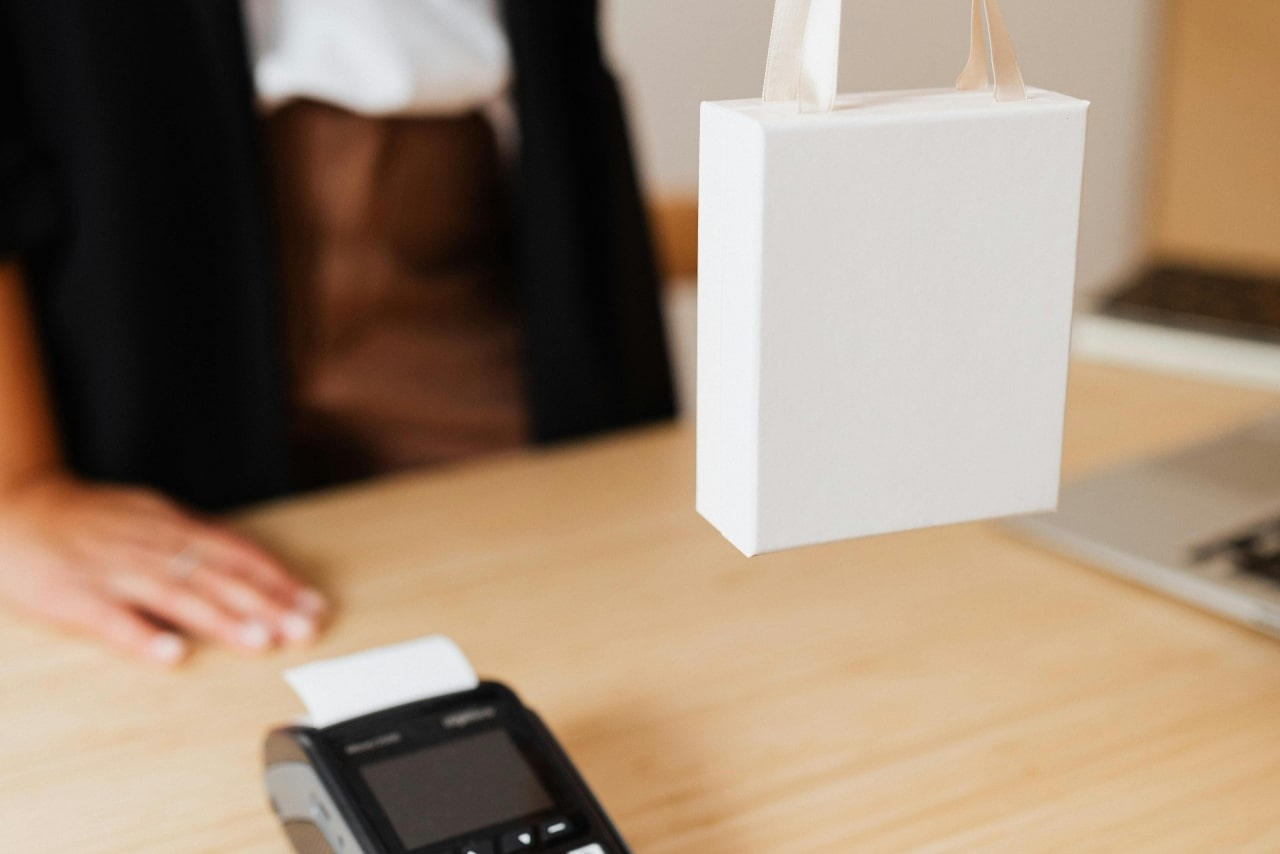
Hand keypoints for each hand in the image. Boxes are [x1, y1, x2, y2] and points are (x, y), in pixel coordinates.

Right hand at [0, 471, 328, 665]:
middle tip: (304, 628)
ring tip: (261, 640)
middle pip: (217, 575)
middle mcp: (150, 546)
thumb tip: (246, 565)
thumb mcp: (150, 518)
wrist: (14, 506)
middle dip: (266, 603)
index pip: (237, 553)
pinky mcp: (74, 596)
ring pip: (176, 595)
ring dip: (222, 619)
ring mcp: (113, 570)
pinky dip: (144, 636)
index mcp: (171, 526)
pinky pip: (112, 619)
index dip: (277, 579)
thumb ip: (194, 542)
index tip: (313, 604)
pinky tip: (174, 654)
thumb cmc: (88, 520)